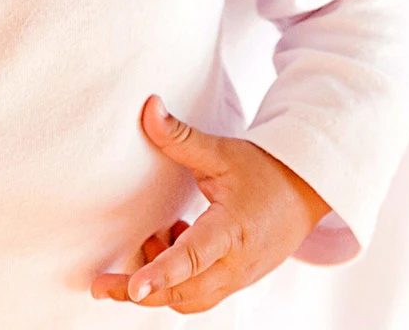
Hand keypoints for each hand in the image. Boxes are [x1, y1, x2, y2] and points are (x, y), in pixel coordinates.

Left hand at [90, 94, 331, 313]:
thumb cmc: (265, 170)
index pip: (192, 258)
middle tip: (100, 286)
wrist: (308, 190)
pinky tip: (173, 240)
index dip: (160, 275)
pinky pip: (200, 294)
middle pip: (182, 293)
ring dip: (160, 283)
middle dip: (139, 292)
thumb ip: (180, 137)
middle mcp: (236, 263)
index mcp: (232, 230)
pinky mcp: (237, 281)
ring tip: (154, 238)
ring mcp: (238, 278)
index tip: (133, 289)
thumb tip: (149, 107)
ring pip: (190, 299)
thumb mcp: (222, 153)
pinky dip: (178, 280)